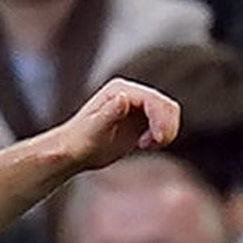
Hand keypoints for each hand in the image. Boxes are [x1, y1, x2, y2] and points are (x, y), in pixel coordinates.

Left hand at [49, 78, 180, 170]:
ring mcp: (138, 106)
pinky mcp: (142, 119)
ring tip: (145, 145)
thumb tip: (126, 97)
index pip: (152, 99)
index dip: (161, 119)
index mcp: (120, 91)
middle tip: (154, 145)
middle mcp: (131, 94)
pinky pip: (165, 124)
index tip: (159, 140)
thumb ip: (109, 114)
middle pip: (166, 105)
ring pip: (169, 113)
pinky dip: (162, 137)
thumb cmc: (79, 142)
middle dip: (166, 126)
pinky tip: (144, 146)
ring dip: (166, 132)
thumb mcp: (93, 130)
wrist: (74, 151)